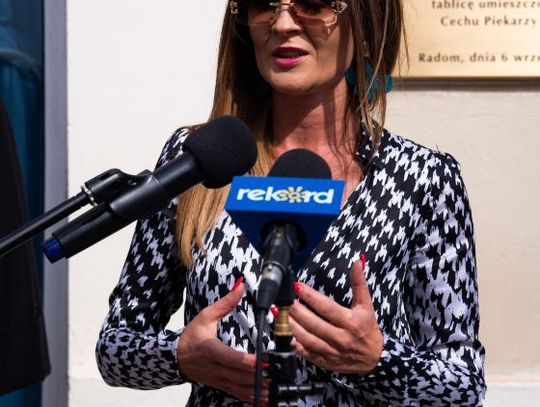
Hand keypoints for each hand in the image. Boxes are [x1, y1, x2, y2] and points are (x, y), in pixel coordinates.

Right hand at [178, 279, 267, 404]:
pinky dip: (253, 397)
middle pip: (240, 376)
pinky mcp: (222, 386)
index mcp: (210, 349)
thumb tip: (240, 286)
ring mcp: (219, 379)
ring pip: (241, 388)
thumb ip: (226, 302)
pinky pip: (239, 394)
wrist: (175, 357)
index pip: (232, 358)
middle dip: (261, 375)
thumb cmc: (191, 337)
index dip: (249, 361)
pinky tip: (266, 398)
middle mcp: (215, 368)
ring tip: (277, 387)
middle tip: (279, 372)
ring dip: (260, 390)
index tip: (265, 360)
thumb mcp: (206, 316)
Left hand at [288, 260, 382, 374]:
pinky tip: (284, 335)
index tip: (297, 286)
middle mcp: (340, 337)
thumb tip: (358, 262)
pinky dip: (294, 345)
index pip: (326, 307)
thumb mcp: (367, 306)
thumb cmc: (368, 329)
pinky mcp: (324, 361)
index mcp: (350, 322)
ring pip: (307, 338)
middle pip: (313, 323)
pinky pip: (306, 354)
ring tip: (278, 313)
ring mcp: (331, 351)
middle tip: (282, 299)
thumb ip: (360, 283)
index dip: (310, 296)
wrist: (375, 359)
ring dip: (290, 326)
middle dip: (295, 310)